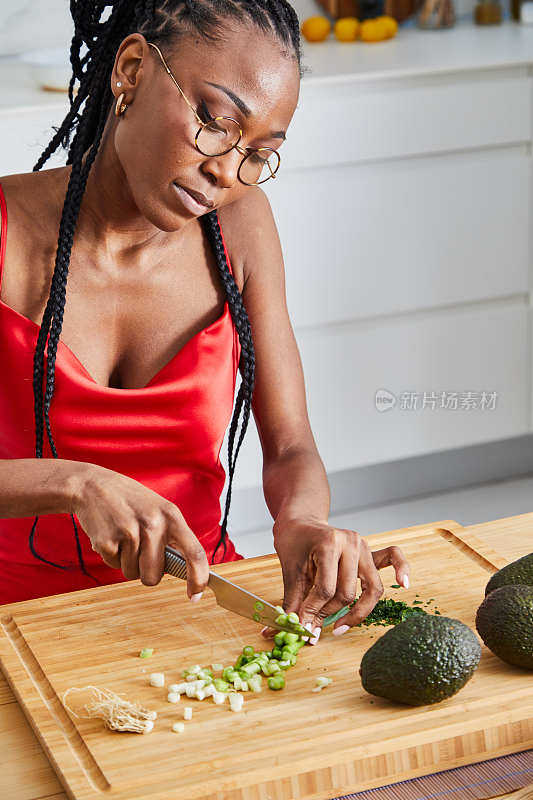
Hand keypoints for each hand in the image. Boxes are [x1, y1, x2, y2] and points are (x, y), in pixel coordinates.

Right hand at [70, 463, 208, 598]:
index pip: (194, 553)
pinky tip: (110, 534)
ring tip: (123, 536)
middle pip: (154, 576)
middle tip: (139, 549)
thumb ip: (172, 536)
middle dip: (146, 572)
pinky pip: (113, 565)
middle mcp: (153, 524)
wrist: (92, 486)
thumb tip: (186, 570)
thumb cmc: (130, 501)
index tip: (195, 595)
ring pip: (132, 573)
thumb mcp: (159, 509)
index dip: (198, 578)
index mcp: (171, 516)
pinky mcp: (107, 541)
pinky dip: (111, 556)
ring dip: (127, 562)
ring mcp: (129, 533)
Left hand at [267, 516, 409, 644]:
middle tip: (313, 626)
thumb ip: (292, 601)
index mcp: (329, 543)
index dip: (313, 611)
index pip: (326, 588)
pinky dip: (401, 569)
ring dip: (356, 612)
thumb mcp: (289, 571)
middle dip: (328, 614)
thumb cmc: (293, 543)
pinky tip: (404, 583)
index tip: (302, 626)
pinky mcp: (370, 551)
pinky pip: (393, 557)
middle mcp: (351, 543)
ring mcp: (364, 546)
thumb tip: (281, 631)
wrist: (301, 522)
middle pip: (347, 592)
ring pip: (371, 588)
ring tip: (340, 628)